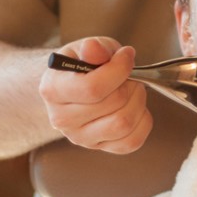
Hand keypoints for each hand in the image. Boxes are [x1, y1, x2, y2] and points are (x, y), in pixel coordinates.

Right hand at [38, 37, 151, 153]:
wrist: (73, 85)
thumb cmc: (81, 65)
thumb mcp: (85, 48)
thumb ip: (92, 48)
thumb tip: (93, 48)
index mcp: (53, 90)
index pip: (93, 88)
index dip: (119, 69)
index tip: (126, 55)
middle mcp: (62, 119)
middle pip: (114, 104)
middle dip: (130, 83)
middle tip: (128, 74)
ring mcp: (80, 137)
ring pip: (124, 124)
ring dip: (138, 101)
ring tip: (132, 89)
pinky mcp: (99, 148)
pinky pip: (131, 141)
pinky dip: (142, 121)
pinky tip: (134, 106)